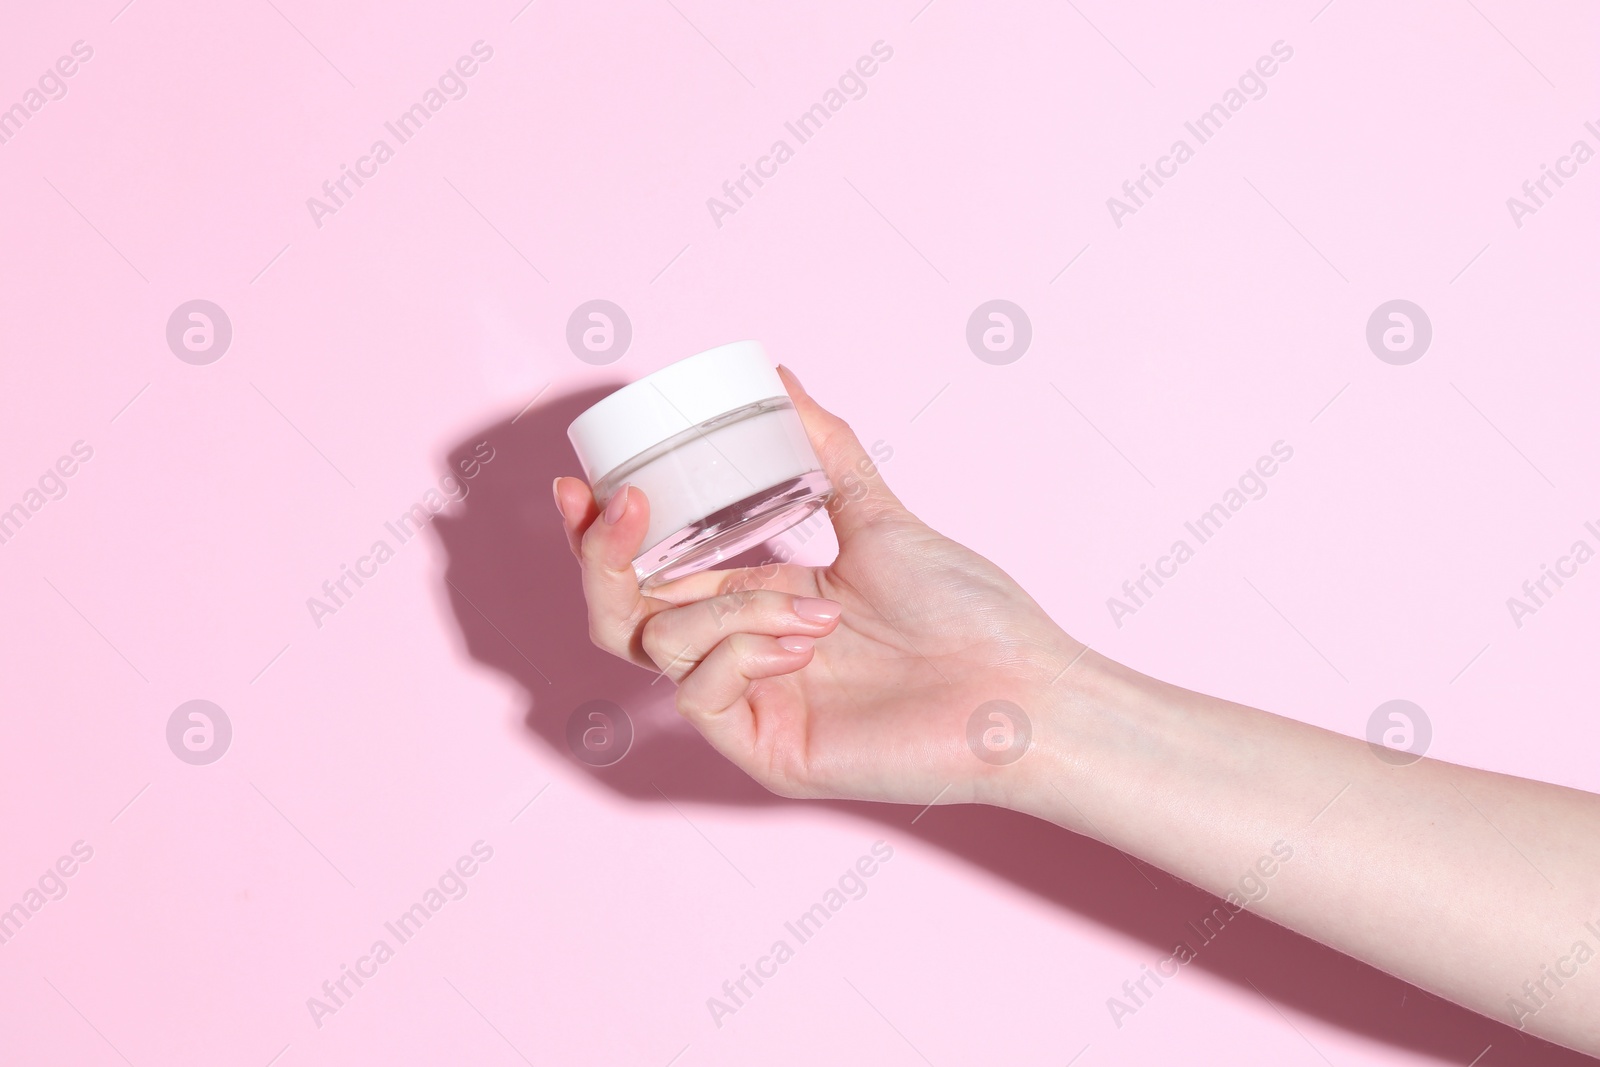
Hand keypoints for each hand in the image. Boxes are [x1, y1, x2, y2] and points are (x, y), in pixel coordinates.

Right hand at [553, 366, 1081, 808]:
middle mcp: (742, 655)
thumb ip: (826, 451)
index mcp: (758, 602)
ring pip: (659, 646)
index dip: (606, 533)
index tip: (581, 482)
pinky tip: (805, 642)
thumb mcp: (879, 517)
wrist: (1023, 686)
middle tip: (619, 506)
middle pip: (625, 615)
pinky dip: (742, 652)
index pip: (654, 572)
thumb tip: (781, 379)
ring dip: (727, 609)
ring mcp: (750, 705)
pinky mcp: (765, 752)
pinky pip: (700, 694)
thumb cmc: (967, 613)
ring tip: (814, 610)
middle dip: (604, 559)